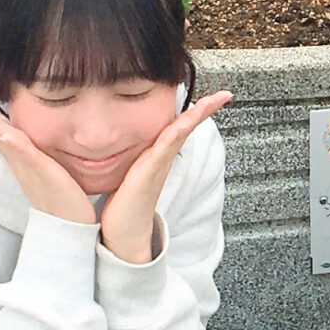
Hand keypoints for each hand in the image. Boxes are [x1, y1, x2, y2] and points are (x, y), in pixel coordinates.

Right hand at [0, 97, 95, 224]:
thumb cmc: (60, 198)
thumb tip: (32, 141)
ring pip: (6, 140)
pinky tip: (5, 134)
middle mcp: (19, 161)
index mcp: (19, 158)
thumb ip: (37, 155)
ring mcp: (30, 167)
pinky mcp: (44, 173)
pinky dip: (15, 144)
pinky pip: (28, 155)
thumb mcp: (46, 170)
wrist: (68, 228)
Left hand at [98, 90, 232, 264]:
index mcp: (154, 158)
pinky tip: (189, 117)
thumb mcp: (122, 178)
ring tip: (217, 98)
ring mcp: (160, 163)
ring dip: (200, 114)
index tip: (205, 98)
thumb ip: (120, 161)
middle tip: (223, 94)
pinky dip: (182, 127)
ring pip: (182, 131)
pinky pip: (169, 142)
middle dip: (205, 109)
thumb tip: (105, 149)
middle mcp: (161, 159)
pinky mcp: (152, 169)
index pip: (174, 128)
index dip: (190, 113)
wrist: (124, 235)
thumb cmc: (121, 208)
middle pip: (186, 127)